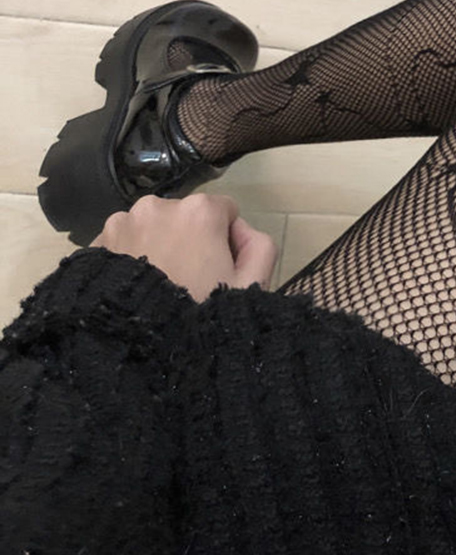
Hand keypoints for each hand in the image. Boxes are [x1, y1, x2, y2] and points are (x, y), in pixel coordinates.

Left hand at [91, 194, 278, 301]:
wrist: (134, 348)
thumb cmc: (198, 313)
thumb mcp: (250, 285)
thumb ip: (260, 246)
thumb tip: (240, 231)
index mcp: (199, 210)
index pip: (225, 211)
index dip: (228, 241)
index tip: (220, 269)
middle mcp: (157, 205)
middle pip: (186, 218)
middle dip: (191, 240)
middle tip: (189, 281)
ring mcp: (121, 222)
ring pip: (153, 228)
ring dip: (159, 246)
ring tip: (159, 286)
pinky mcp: (95, 242)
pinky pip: (124, 243)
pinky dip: (131, 258)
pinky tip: (135, 289)